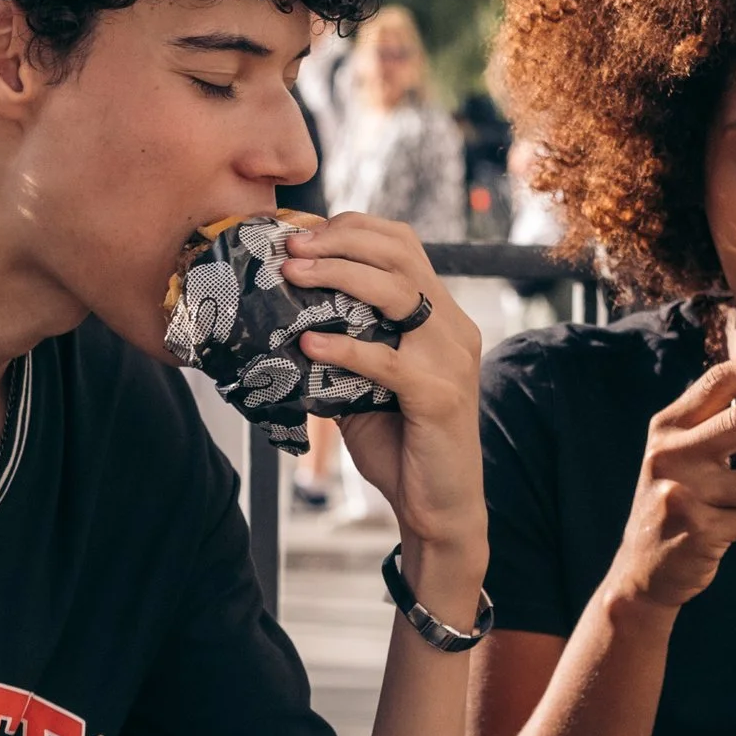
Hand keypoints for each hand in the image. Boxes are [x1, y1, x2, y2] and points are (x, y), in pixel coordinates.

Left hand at [281, 217, 485, 604]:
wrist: (438, 507)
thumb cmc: (400, 443)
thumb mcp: (365, 381)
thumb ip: (344, 342)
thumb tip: (283, 311)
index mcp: (439, 315)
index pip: (403, 244)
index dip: (351, 228)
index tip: (301, 232)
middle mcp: (452, 326)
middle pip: (400, 253)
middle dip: (339, 241)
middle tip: (290, 247)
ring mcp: (450, 358)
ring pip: (398, 291)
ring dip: (338, 275)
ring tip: (293, 275)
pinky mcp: (439, 395)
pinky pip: (386, 360)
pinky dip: (343, 347)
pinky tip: (308, 346)